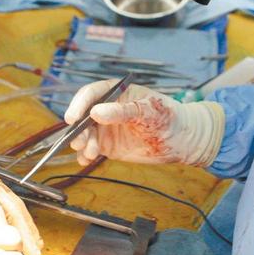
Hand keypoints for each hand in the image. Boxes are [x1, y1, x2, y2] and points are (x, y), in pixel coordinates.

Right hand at [64, 80, 224, 166]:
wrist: (181, 140)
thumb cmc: (167, 117)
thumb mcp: (147, 112)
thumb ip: (123, 112)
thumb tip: (96, 112)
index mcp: (116, 93)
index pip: (91, 94)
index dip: (79, 104)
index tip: (72, 118)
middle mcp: (106, 109)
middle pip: (82, 116)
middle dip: (77, 129)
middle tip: (79, 141)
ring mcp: (106, 128)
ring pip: (84, 134)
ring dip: (82, 143)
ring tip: (91, 153)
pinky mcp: (108, 146)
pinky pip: (90, 150)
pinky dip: (84, 156)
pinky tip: (86, 161)